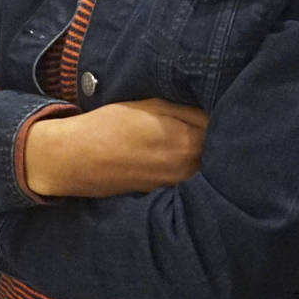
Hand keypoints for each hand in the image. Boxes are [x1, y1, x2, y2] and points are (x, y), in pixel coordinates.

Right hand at [25, 98, 208, 197]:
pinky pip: (183, 176)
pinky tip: (166, 154)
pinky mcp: (161, 193)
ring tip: (180, 137)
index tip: (218, 109)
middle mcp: (187, 169)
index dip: (221, 118)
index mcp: (189, 144)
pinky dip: (182, 165)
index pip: (221, 130)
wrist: (76, 159)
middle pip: (214, 151)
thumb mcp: (152, 105)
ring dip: (197, 152)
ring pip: (200, 165)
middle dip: (213, 137)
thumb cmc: (111, 125)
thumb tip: (214, 114)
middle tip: (202, 122)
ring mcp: (174, 185)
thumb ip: (188, 111)